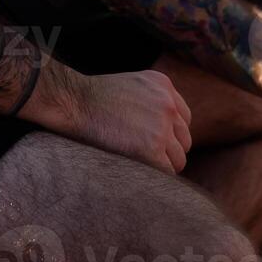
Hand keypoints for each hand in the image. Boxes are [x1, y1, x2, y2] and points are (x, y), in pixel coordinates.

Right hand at [31, 67, 192, 172]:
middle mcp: (168, 104)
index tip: (158, 144)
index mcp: (164, 86)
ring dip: (164, 166)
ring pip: (179, 158)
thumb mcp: (132, 86)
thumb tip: (159, 128)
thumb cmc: (93, 98)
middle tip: (150, 161)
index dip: (171, 134)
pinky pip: (167, 171)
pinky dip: (157, 176)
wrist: (76, 102)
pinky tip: (142, 175)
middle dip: (170, 151)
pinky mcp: (151, 147)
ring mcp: (162, 126)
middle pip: (184, 140)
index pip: (184, 119)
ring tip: (143, 170)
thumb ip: (151, 100)